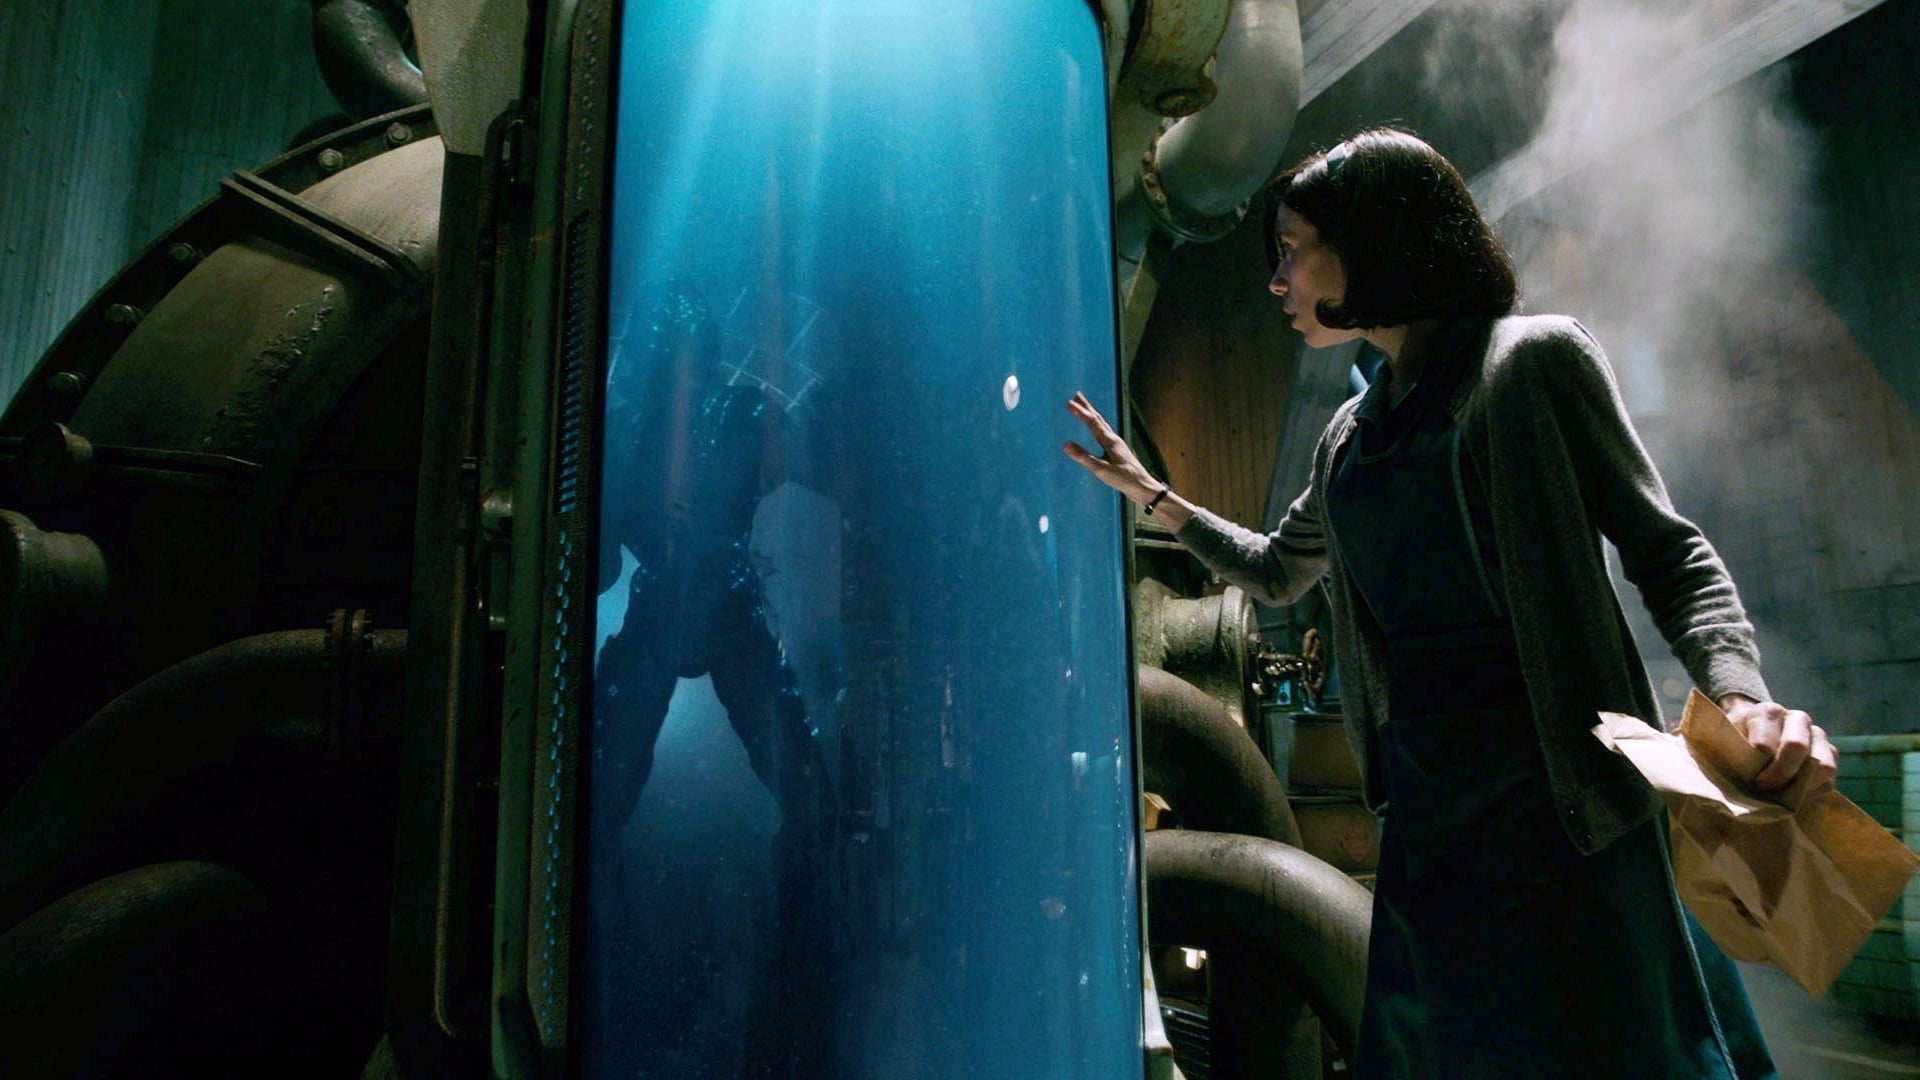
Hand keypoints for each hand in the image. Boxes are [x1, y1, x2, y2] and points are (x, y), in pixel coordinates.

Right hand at [1063, 392, 1159, 504]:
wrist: (1142, 487)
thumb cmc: (1123, 479)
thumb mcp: (1101, 469)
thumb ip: (1083, 457)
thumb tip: (1066, 444)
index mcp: (1110, 441)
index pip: (1092, 422)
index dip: (1080, 412)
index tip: (1068, 403)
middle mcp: (1114, 439)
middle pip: (1098, 419)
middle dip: (1087, 406)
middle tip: (1077, 395)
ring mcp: (1116, 445)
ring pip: (1102, 425)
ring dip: (1092, 414)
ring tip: (1085, 407)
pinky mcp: (1117, 451)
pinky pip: (1104, 433)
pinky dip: (1097, 426)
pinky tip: (1097, 431)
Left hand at [1720, 694, 1836, 796]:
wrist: (1754, 731)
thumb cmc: (1738, 739)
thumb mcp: (1727, 740)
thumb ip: (1733, 753)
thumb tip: (1739, 780)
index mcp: (1769, 712)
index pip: (1765, 743)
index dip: (1757, 767)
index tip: (1750, 779)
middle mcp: (1798, 719)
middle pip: (1797, 747)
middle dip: (1780, 774)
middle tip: (1765, 788)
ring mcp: (1818, 736)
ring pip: (1823, 765)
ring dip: (1801, 786)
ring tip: (1781, 794)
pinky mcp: (1830, 755)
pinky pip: (1829, 781)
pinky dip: (1812, 793)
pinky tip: (1793, 794)